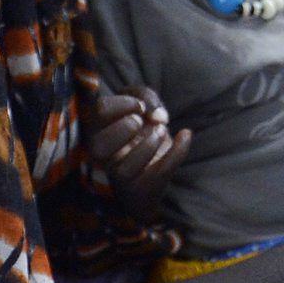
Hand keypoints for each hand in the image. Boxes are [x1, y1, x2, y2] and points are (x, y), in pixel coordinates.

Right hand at [86, 83, 189, 209]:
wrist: (153, 163)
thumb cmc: (141, 128)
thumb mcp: (141, 102)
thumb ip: (144, 97)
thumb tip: (157, 115)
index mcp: (98, 130)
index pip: (100, 111)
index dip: (124, 103)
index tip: (140, 107)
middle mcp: (104, 155)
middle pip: (100, 146)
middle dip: (127, 127)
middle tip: (142, 123)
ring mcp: (121, 174)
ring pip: (126, 168)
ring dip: (149, 144)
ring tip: (161, 131)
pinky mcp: (143, 185)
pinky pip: (160, 173)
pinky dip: (177, 152)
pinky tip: (185, 134)